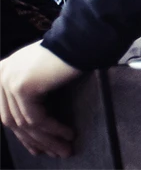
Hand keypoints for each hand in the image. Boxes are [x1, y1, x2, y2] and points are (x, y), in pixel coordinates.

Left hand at [0, 43, 81, 157]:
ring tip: (66, 149)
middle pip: (14, 120)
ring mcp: (8, 81)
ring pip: (26, 122)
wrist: (81, 40)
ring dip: (48, 139)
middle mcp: (0, 76)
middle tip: (56, 153)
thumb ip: (30, 91)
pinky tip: (68, 134)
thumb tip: (30, 123)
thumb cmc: (69, 55)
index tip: (39, 149)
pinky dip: (53, 129)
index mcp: (1, 72)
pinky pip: (36, 118)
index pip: (7, 113)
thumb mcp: (41, 74)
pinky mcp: (22, 87)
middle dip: (37, 140)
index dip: (23, 135)